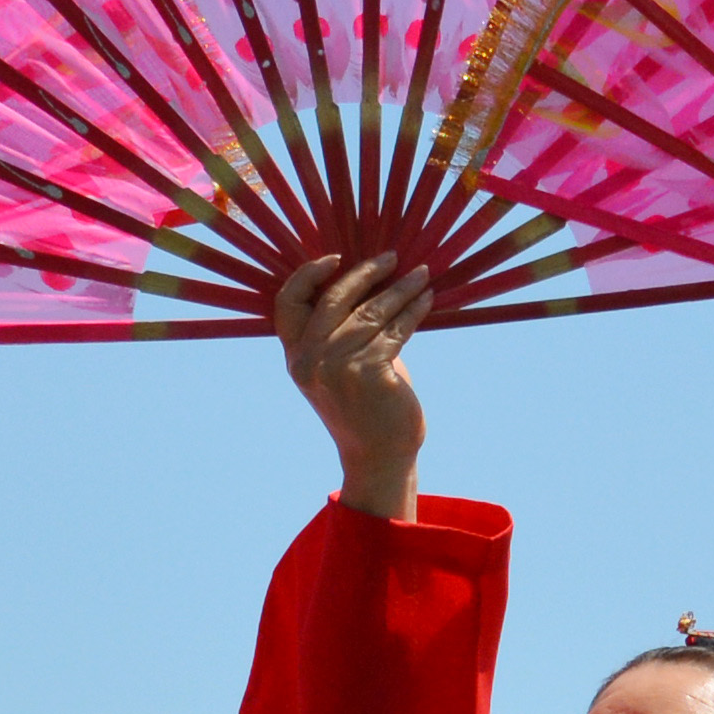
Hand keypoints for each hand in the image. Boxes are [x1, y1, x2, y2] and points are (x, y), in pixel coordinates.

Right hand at [276, 253, 429, 523]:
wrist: (380, 456)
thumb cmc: (366, 408)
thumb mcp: (341, 366)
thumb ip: (344, 329)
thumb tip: (373, 281)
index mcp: (296, 357)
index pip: (287, 303)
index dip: (307, 275)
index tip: (335, 257)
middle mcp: (310, 360)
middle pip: (334, 298)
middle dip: (366, 272)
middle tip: (392, 257)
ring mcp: (337, 367)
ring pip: (371, 312)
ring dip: (400, 288)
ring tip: (421, 274)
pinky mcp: (368, 372)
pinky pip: (394, 329)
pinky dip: (413, 310)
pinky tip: (426, 299)